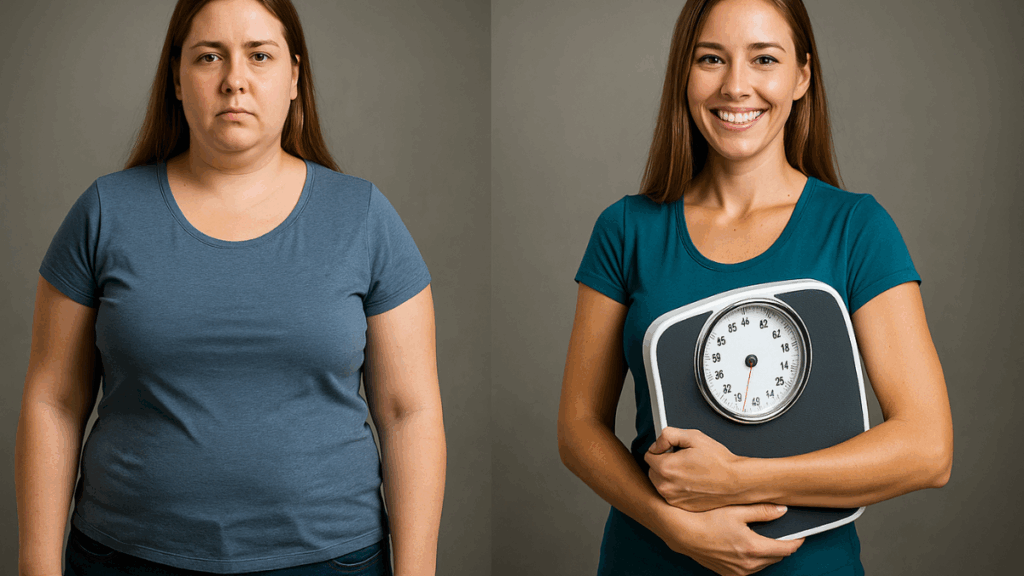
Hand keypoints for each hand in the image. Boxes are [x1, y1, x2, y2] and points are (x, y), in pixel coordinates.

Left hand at [645, 428, 747, 511]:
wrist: (736, 482)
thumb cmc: (719, 461)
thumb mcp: (693, 436)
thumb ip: (668, 435)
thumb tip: (656, 444)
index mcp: (666, 468)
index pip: (648, 454)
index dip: (661, 449)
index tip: (673, 450)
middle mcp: (666, 486)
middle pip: (652, 469)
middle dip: (663, 463)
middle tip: (682, 460)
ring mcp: (673, 499)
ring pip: (660, 483)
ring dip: (669, 476)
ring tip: (688, 471)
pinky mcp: (681, 506)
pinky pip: (670, 494)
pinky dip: (677, 488)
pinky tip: (691, 483)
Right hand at [656, 503, 802, 575]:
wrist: (681, 532)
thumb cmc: (705, 519)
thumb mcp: (736, 510)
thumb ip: (763, 511)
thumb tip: (783, 511)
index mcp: (753, 548)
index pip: (787, 549)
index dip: (797, 540)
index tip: (801, 534)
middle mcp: (747, 564)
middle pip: (777, 557)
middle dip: (782, 545)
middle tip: (780, 531)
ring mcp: (738, 572)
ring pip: (764, 564)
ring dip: (767, 552)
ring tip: (760, 537)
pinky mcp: (728, 574)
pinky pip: (750, 569)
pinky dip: (753, 559)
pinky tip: (745, 546)